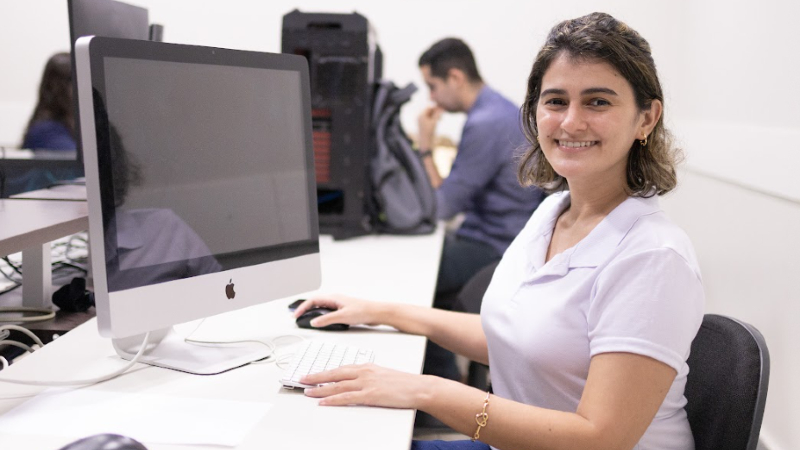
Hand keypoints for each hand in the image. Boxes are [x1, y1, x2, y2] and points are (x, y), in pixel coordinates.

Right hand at [292, 294, 384, 327]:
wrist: (377, 313)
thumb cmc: (364, 311)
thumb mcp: (342, 316)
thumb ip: (327, 320)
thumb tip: (313, 322)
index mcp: (333, 298)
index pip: (313, 301)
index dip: (302, 308)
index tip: (295, 315)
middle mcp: (335, 300)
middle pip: (315, 303)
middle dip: (304, 309)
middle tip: (296, 316)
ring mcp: (339, 306)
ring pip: (321, 308)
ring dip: (312, 313)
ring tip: (304, 319)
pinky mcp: (343, 311)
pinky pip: (328, 313)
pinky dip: (321, 317)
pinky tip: (320, 322)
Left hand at [302, 364, 432, 407]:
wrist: (417, 387)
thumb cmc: (402, 383)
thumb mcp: (381, 374)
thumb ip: (366, 377)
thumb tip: (353, 382)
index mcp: (366, 366)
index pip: (340, 368)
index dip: (324, 372)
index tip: (313, 374)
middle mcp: (363, 372)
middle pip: (334, 374)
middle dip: (316, 377)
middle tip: (303, 379)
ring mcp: (366, 383)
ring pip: (337, 386)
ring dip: (320, 389)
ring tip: (307, 391)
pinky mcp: (370, 395)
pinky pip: (347, 398)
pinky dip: (333, 400)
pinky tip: (324, 402)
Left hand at [417, 106, 442, 149]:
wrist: (425, 143)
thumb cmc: (429, 133)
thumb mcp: (434, 122)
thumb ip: (438, 114)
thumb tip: (442, 107)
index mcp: (420, 116)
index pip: (429, 108)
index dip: (436, 107)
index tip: (443, 108)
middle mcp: (420, 118)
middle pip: (429, 111)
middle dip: (436, 111)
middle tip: (443, 113)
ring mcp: (421, 121)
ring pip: (430, 115)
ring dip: (436, 115)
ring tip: (441, 118)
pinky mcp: (424, 125)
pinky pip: (430, 119)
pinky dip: (434, 118)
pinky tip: (439, 120)